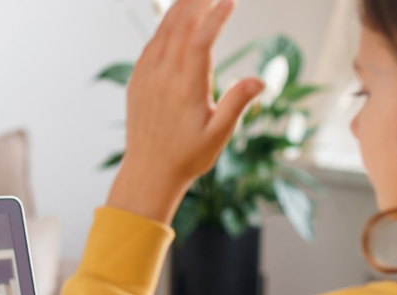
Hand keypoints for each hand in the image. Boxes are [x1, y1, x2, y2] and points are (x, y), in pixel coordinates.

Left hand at [108, 0, 263, 224]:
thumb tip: (260, 80)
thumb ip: (236, 104)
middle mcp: (162, 78)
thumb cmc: (187, 157)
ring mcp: (146, 79)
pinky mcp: (136, 83)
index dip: (215, 18)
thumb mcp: (218, 135)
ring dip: (179, 10)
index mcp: (185, 89)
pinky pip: (150, 47)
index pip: (200, 41)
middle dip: (197, 3)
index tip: (230, 2)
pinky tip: (173, 21)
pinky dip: (163, 29)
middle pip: (178, 28)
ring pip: (162, 33)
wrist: (148, 174)